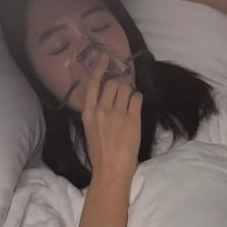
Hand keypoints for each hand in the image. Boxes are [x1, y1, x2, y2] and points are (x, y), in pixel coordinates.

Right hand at [81, 55, 142, 183]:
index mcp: (88, 113)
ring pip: (126, 88)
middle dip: (120, 82)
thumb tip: (105, 98)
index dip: (100, 67)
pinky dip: (137, 98)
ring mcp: (118, 114)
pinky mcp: (133, 119)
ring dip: (129, 89)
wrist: (111, 170)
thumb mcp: (90, 129)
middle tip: (123, 87)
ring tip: (130, 98)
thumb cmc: (100, 153)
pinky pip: (137, 98)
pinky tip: (136, 104)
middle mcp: (101, 110)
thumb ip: (95, 112)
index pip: (93, 83)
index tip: (104, 56)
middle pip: (112, 83)